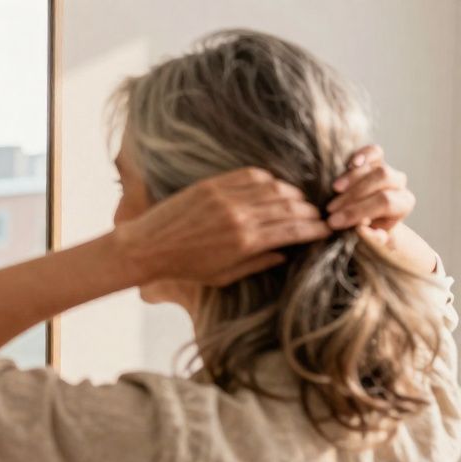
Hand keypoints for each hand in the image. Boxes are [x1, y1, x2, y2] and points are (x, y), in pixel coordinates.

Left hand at [115, 168, 330, 286]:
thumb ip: (257, 264)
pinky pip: (250, 175)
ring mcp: (226, 197)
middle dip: (309, 211)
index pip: (293, 230)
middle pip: (289, 207)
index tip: (326, 229)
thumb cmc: (183, 268)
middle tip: (319, 214)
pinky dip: (268, 179)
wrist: (145, 248)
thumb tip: (285, 254)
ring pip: (274, 188)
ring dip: (292, 194)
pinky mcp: (212, 185)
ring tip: (299, 201)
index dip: (315, 229)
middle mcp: (240, 216)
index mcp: (245, 242)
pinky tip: (274, 185)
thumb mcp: (223, 276)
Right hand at [326, 144, 413, 249]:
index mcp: (403, 204)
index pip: (385, 202)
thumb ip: (368, 236)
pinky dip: (363, 155)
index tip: (334, 222)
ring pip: (376, 167)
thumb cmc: (368, 231)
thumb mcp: (369, 240)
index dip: (358, 211)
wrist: (367, 220)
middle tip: (330, 208)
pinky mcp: (376, 160)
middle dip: (354, 195)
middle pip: (382, 180)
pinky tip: (351, 163)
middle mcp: (399, 185)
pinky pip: (374, 152)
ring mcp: (388, 170)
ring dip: (352, 177)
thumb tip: (361, 228)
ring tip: (334, 190)